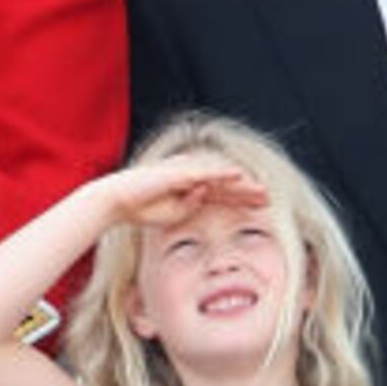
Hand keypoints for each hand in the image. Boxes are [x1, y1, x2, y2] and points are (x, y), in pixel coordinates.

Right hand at [113, 153, 263, 231]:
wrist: (118, 202)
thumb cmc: (141, 209)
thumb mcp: (173, 215)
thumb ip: (190, 207)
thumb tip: (204, 195)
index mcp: (190, 188)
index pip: (222, 193)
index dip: (242, 199)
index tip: (260, 207)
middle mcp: (191, 176)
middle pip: (226, 183)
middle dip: (248, 191)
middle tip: (268, 198)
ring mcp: (185, 171)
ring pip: (221, 176)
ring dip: (242, 183)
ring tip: (260, 190)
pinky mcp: (179, 170)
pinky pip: (207, 170)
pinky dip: (224, 173)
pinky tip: (239, 175)